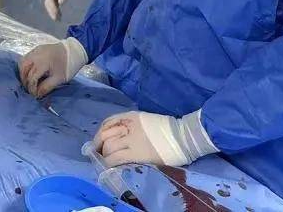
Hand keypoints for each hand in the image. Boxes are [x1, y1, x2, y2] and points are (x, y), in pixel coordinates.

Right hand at [18, 38, 87, 97]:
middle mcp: (36, 55)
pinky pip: (26, 57)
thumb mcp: (59, 79)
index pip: (32, 78)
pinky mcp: (37, 48)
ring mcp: (36, 50)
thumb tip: (37, 94)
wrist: (74, 50)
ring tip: (29, 81)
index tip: (35, 95)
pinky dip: (26, 66)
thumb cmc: (68, 65)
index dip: (32, 88)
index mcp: (42, 63)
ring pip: (23, 62)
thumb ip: (46, 87)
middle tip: (29, 89)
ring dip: (23, 73)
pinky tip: (31, 72)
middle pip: (24, 69)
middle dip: (25, 80)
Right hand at [44, 0, 82, 19]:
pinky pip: (55, 3)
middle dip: (51, 11)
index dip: (51, 7)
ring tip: (58, 19)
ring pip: (51, 3)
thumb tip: (60, 4)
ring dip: (53, 11)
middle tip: (56, 20)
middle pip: (48, 2)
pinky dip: (56, 9)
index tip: (56, 14)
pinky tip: (60, 15)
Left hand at [92, 110, 217, 167]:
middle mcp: (128, 126)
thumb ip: (130, 124)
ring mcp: (131, 140)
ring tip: (108, 160)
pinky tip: (111, 165)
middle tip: (100, 153)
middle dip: (99, 145)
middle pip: (105, 135)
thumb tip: (115, 135)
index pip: (108, 122)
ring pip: (108, 148)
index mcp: (131, 116)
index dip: (101, 133)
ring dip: (105, 155)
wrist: (183, 138)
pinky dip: (109, 162)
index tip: (99, 142)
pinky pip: (115, 158)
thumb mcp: (146, 120)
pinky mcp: (135, 154)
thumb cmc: (168, 130)